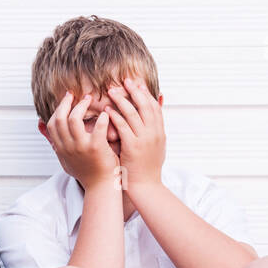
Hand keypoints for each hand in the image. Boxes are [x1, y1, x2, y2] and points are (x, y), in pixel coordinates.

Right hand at [44, 91, 120, 194]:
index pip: (52, 124)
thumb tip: (41, 127)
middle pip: (60, 118)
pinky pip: (98, 126)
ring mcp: (81, 147)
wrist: (101, 187)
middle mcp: (68, 147)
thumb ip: (55, 144)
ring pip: (74, 119)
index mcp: (61, 149)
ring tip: (90, 100)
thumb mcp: (65, 160)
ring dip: (82, 106)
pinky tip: (106, 114)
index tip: (67, 100)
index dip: (59, 109)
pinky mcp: (96, 148)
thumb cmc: (87, 173)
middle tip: (76, 95)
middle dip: (67, 103)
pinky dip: (102, 117)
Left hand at [105, 76, 165, 190]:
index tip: (137, 84)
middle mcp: (154, 133)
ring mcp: (144, 139)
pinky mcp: (133, 147)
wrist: (146, 187)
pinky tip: (107, 110)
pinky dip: (115, 116)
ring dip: (121, 100)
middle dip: (134, 91)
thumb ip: (155, 132)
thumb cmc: (147, 169)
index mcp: (160, 132)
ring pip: (133, 113)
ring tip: (111, 91)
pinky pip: (123, 127)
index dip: (146, 94)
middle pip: (145, 105)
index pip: (155, 107)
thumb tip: (154, 122)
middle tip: (125, 81)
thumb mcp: (157, 148)